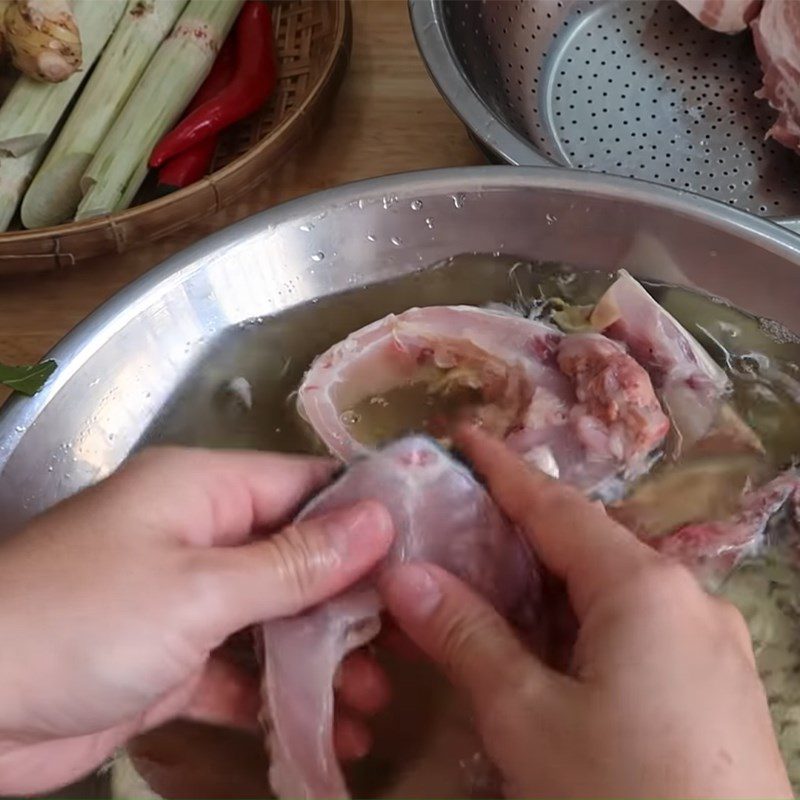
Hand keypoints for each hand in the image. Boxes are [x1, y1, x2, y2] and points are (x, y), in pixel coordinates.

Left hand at [0, 447, 393, 794]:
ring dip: (321, 657)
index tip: (425, 551)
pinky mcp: (171, 660)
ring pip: (274, 618)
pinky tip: (325, 730)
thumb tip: (379, 521)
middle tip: (411, 642)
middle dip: (352, 601)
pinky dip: (276, 698)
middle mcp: (200, 535)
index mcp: (205, 491)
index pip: (305, 485)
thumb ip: (295, 561)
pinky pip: (239, 670)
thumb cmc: (84, 619)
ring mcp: (186, 600)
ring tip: (375, 700)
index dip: (365, 515)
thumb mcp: (201, 587)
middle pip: (297, 556)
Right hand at [382, 429, 790, 798]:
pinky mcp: (718, 684)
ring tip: (492, 583)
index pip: (555, 507)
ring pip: (613, 589)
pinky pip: (640, 627)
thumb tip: (404, 573)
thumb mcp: (526, 717)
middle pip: (587, 545)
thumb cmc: (619, 793)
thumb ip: (466, 635)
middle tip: (458, 522)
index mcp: (642, 586)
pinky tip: (554, 648)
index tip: (462, 435)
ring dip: (551, 583)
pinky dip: (586, 621)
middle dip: (520, 531)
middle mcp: (688, 597)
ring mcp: (712, 642)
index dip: (502, 469)